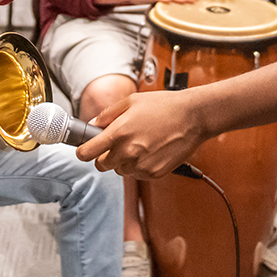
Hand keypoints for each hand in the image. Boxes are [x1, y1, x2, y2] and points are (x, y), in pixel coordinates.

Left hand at [77, 89, 207, 178]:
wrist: (193, 117)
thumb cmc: (164, 106)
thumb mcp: (131, 101)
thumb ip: (107, 115)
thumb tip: (93, 125)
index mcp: (119, 133)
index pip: (87, 153)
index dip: (83, 152)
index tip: (84, 150)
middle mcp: (128, 152)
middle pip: (102, 165)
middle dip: (106, 156)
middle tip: (118, 143)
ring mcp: (141, 165)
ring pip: (121, 170)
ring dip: (124, 161)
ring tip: (140, 144)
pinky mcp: (154, 174)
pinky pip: (138, 174)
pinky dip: (140, 166)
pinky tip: (151, 150)